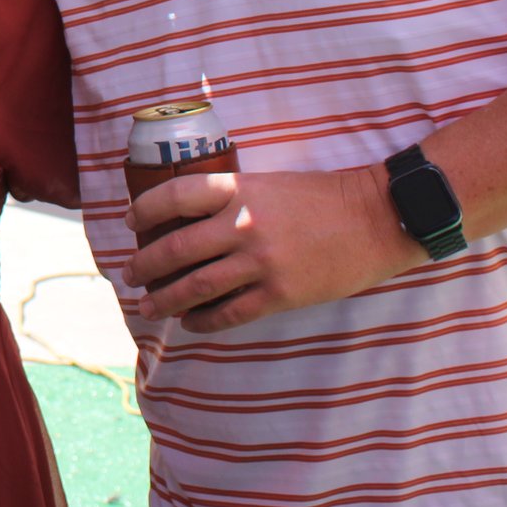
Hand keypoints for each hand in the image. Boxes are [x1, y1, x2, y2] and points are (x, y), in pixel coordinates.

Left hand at [123, 166, 422, 333]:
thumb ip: (232, 197)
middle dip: (145, 265)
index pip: (175, 194)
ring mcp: (260, 262)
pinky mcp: (280, 293)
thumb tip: (189, 220)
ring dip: (164, 299)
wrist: (376, 218)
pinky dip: (204, 321)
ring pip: (195, 286)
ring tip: (149, 306)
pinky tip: (191, 323)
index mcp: (239, 188)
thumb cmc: (323, 196)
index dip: (145, 209)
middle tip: (130, 275)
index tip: (130, 222)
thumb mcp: (269, 183)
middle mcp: (242, 224)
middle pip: (175, 248)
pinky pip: (230, 313)